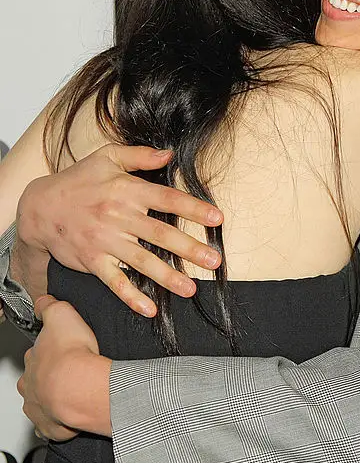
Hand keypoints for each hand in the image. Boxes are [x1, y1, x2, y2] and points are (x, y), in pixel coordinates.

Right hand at [16, 144, 222, 315]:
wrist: (39, 208)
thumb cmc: (78, 181)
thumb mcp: (106, 158)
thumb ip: (139, 156)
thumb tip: (170, 154)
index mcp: (126, 190)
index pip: (166, 199)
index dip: (193, 208)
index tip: (217, 218)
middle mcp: (118, 216)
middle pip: (160, 234)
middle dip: (189, 248)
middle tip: (214, 260)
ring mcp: (105, 241)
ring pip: (141, 261)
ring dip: (167, 276)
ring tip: (190, 288)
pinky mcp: (92, 261)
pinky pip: (114, 282)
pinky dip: (130, 296)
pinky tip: (149, 309)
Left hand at [18, 295, 111, 440]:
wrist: (81, 388)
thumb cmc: (73, 354)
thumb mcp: (61, 314)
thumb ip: (49, 306)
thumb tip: (43, 302)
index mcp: (32, 361)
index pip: (35, 354)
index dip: (48, 350)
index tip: (61, 349)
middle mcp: (31, 386)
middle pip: (36, 380)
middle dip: (49, 377)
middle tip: (71, 371)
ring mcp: (40, 408)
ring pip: (42, 404)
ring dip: (54, 399)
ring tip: (75, 393)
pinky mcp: (52, 428)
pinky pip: (53, 427)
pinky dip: (61, 423)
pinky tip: (72, 415)